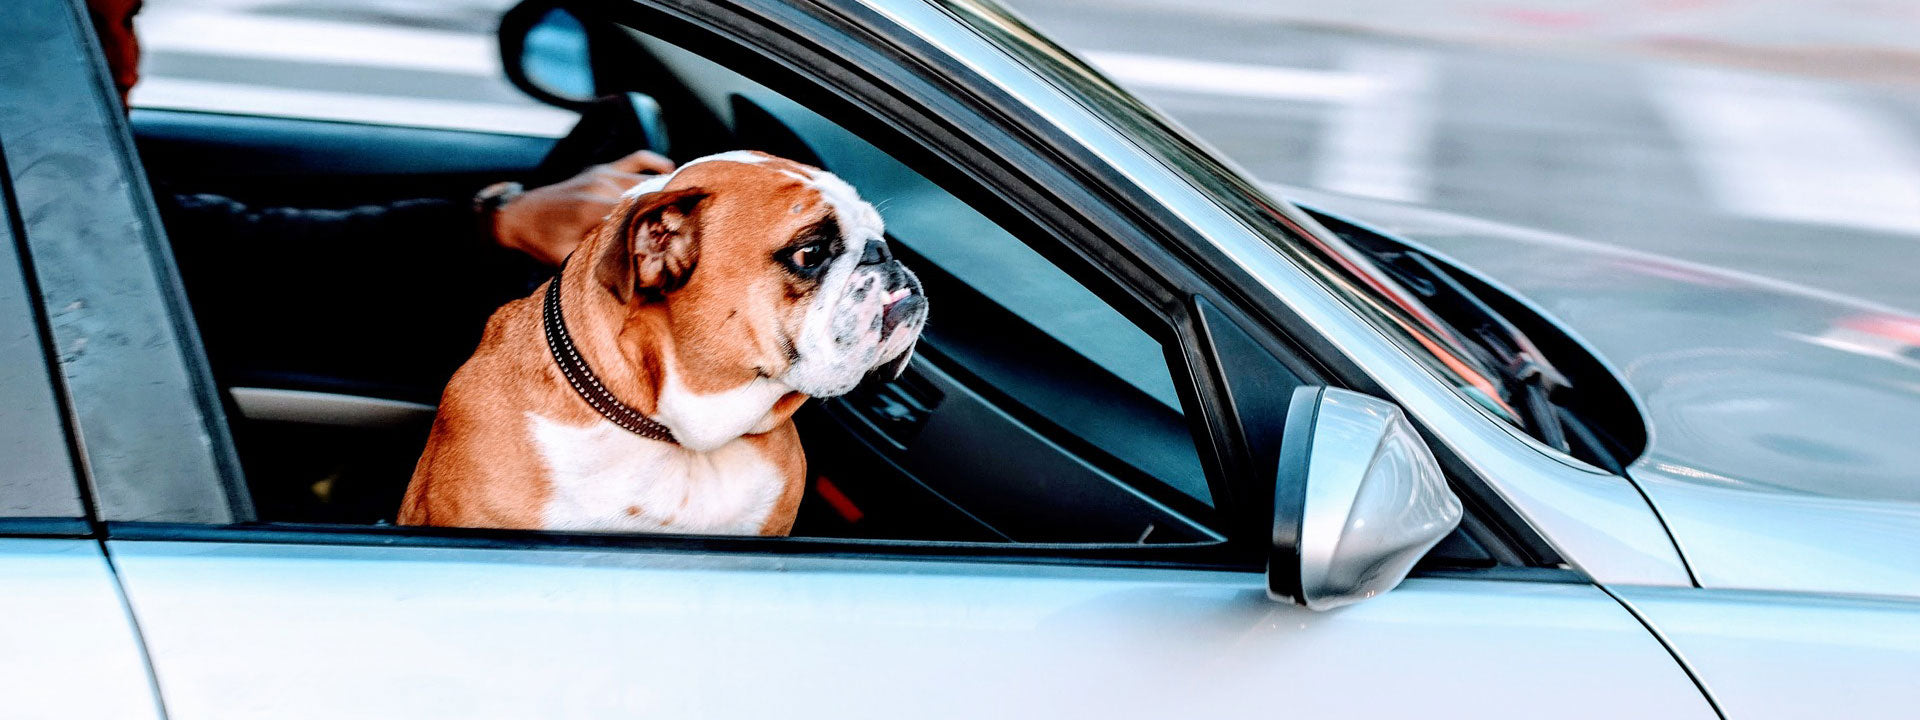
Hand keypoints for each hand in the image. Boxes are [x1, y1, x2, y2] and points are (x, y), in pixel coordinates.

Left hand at [491, 150, 675, 265]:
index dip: (662, 225)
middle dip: (668, 210)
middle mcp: (601, 186)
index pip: (638, 215)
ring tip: (686, 203)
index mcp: (592, 210)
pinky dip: (654, 163)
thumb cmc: (540, 242)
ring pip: (645, 180)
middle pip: (647, 197)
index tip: (682, 235)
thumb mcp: (567, 259)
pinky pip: (635, 159)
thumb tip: (628, 280)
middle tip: (691, 222)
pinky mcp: (600, 169)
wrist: (515, 215)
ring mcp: (602, 174)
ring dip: (664, 190)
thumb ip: (597, 263)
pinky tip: (670, 170)